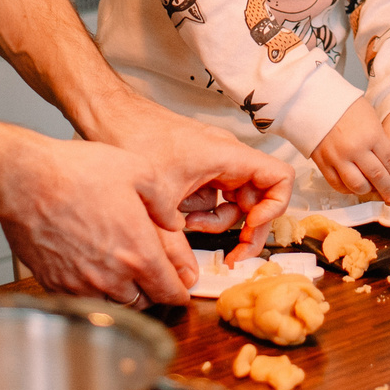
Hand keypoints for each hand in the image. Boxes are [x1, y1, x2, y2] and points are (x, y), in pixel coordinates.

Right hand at [0, 119, 197, 304]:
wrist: (25, 180)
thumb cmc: (76, 172)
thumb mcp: (137, 170)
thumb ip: (163, 202)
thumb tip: (174, 221)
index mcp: (138, 252)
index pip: (169, 290)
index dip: (179, 291)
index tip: (181, 289)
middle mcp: (112, 275)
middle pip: (143, 302)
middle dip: (152, 291)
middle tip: (153, 276)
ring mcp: (82, 283)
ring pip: (114, 304)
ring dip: (123, 293)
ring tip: (123, 274)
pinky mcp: (55, 283)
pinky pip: (83, 299)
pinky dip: (93, 292)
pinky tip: (92, 271)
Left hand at [90, 95, 292, 257]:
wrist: (109, 116)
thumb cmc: (135, 138)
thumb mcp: (161, 196)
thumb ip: (178, 237)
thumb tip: (185, 273)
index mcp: (229, 155)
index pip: (280, 177)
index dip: (275, 208)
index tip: (251, 228)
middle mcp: (227, 157)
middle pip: (259, 197)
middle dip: (248, 228)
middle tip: (234, 255)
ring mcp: (214, 162)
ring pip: (236, 200)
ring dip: (219, 222)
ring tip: (191, 227)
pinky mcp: (199, 168)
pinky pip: (216, 195)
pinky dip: (204, 212)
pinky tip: (181, 217)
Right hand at [309, 97, 389, 202]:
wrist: (316, 100)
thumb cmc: (344, 105)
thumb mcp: (370, 117)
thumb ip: (379, 139)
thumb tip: (388, 161)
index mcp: (372, 135)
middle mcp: (356, 149)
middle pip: (378, 177)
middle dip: (388, 189)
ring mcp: (338, 157)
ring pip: (358, 185)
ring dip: (368, 192)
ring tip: (373, 192)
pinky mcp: (323, 163)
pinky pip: (337, 184)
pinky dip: (347, 190)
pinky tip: (353, 188)